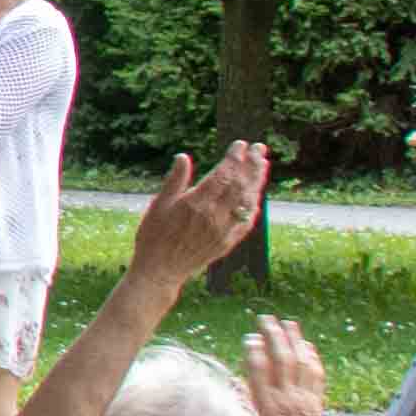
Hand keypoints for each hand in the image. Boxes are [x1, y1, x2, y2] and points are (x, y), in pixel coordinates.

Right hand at [122, 141, 270, 286]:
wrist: (159, 271)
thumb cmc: (153, 236)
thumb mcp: (158, 205)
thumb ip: (174, 181)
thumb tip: (183, 157)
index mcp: (196, 203)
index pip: (223, 175)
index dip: (234, 158)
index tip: (240, 144)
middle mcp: (214, 216)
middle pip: (240, 185)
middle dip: (251, 165)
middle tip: (259, 148)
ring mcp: (223, 230)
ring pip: (246, 201)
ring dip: (256, 182)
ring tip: (262, 165)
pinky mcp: (227, 243)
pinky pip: (246, 222)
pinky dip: (252, 206)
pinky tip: (255, 196)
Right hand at [242, 316, 330, 415]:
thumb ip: (244, 397)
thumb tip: (233, 376)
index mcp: (265, 404)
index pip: (259, 371)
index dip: (255, 351)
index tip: (251, 337)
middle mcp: (285, 399)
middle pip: (282, 361)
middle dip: (275, 337)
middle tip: (268, 320)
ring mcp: (303, 399)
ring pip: (301, 363)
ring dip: (295, 340)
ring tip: (289, 324)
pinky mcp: (315, 400)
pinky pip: (316, 374)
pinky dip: (312, 357)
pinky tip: (307, 346)